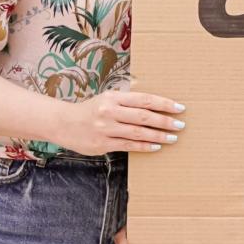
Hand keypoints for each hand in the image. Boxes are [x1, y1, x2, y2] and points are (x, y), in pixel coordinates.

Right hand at [57, 89, 185, 155]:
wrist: (63, 123)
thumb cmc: (90, 110)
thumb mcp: (107, 98)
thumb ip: (127, 101)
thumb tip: (154, 104)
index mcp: (112, 97)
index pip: (144, 99)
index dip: (164, 103)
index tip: (179, 107)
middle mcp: (109, 111)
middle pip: (143, 116)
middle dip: (164, 120)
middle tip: (180, 124)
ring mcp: (105, 129)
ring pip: (137, 132)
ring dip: (158, 135)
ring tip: (173, 137)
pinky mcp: (102, 144)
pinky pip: (128, 146)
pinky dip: (144, 146)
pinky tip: (156, 146)